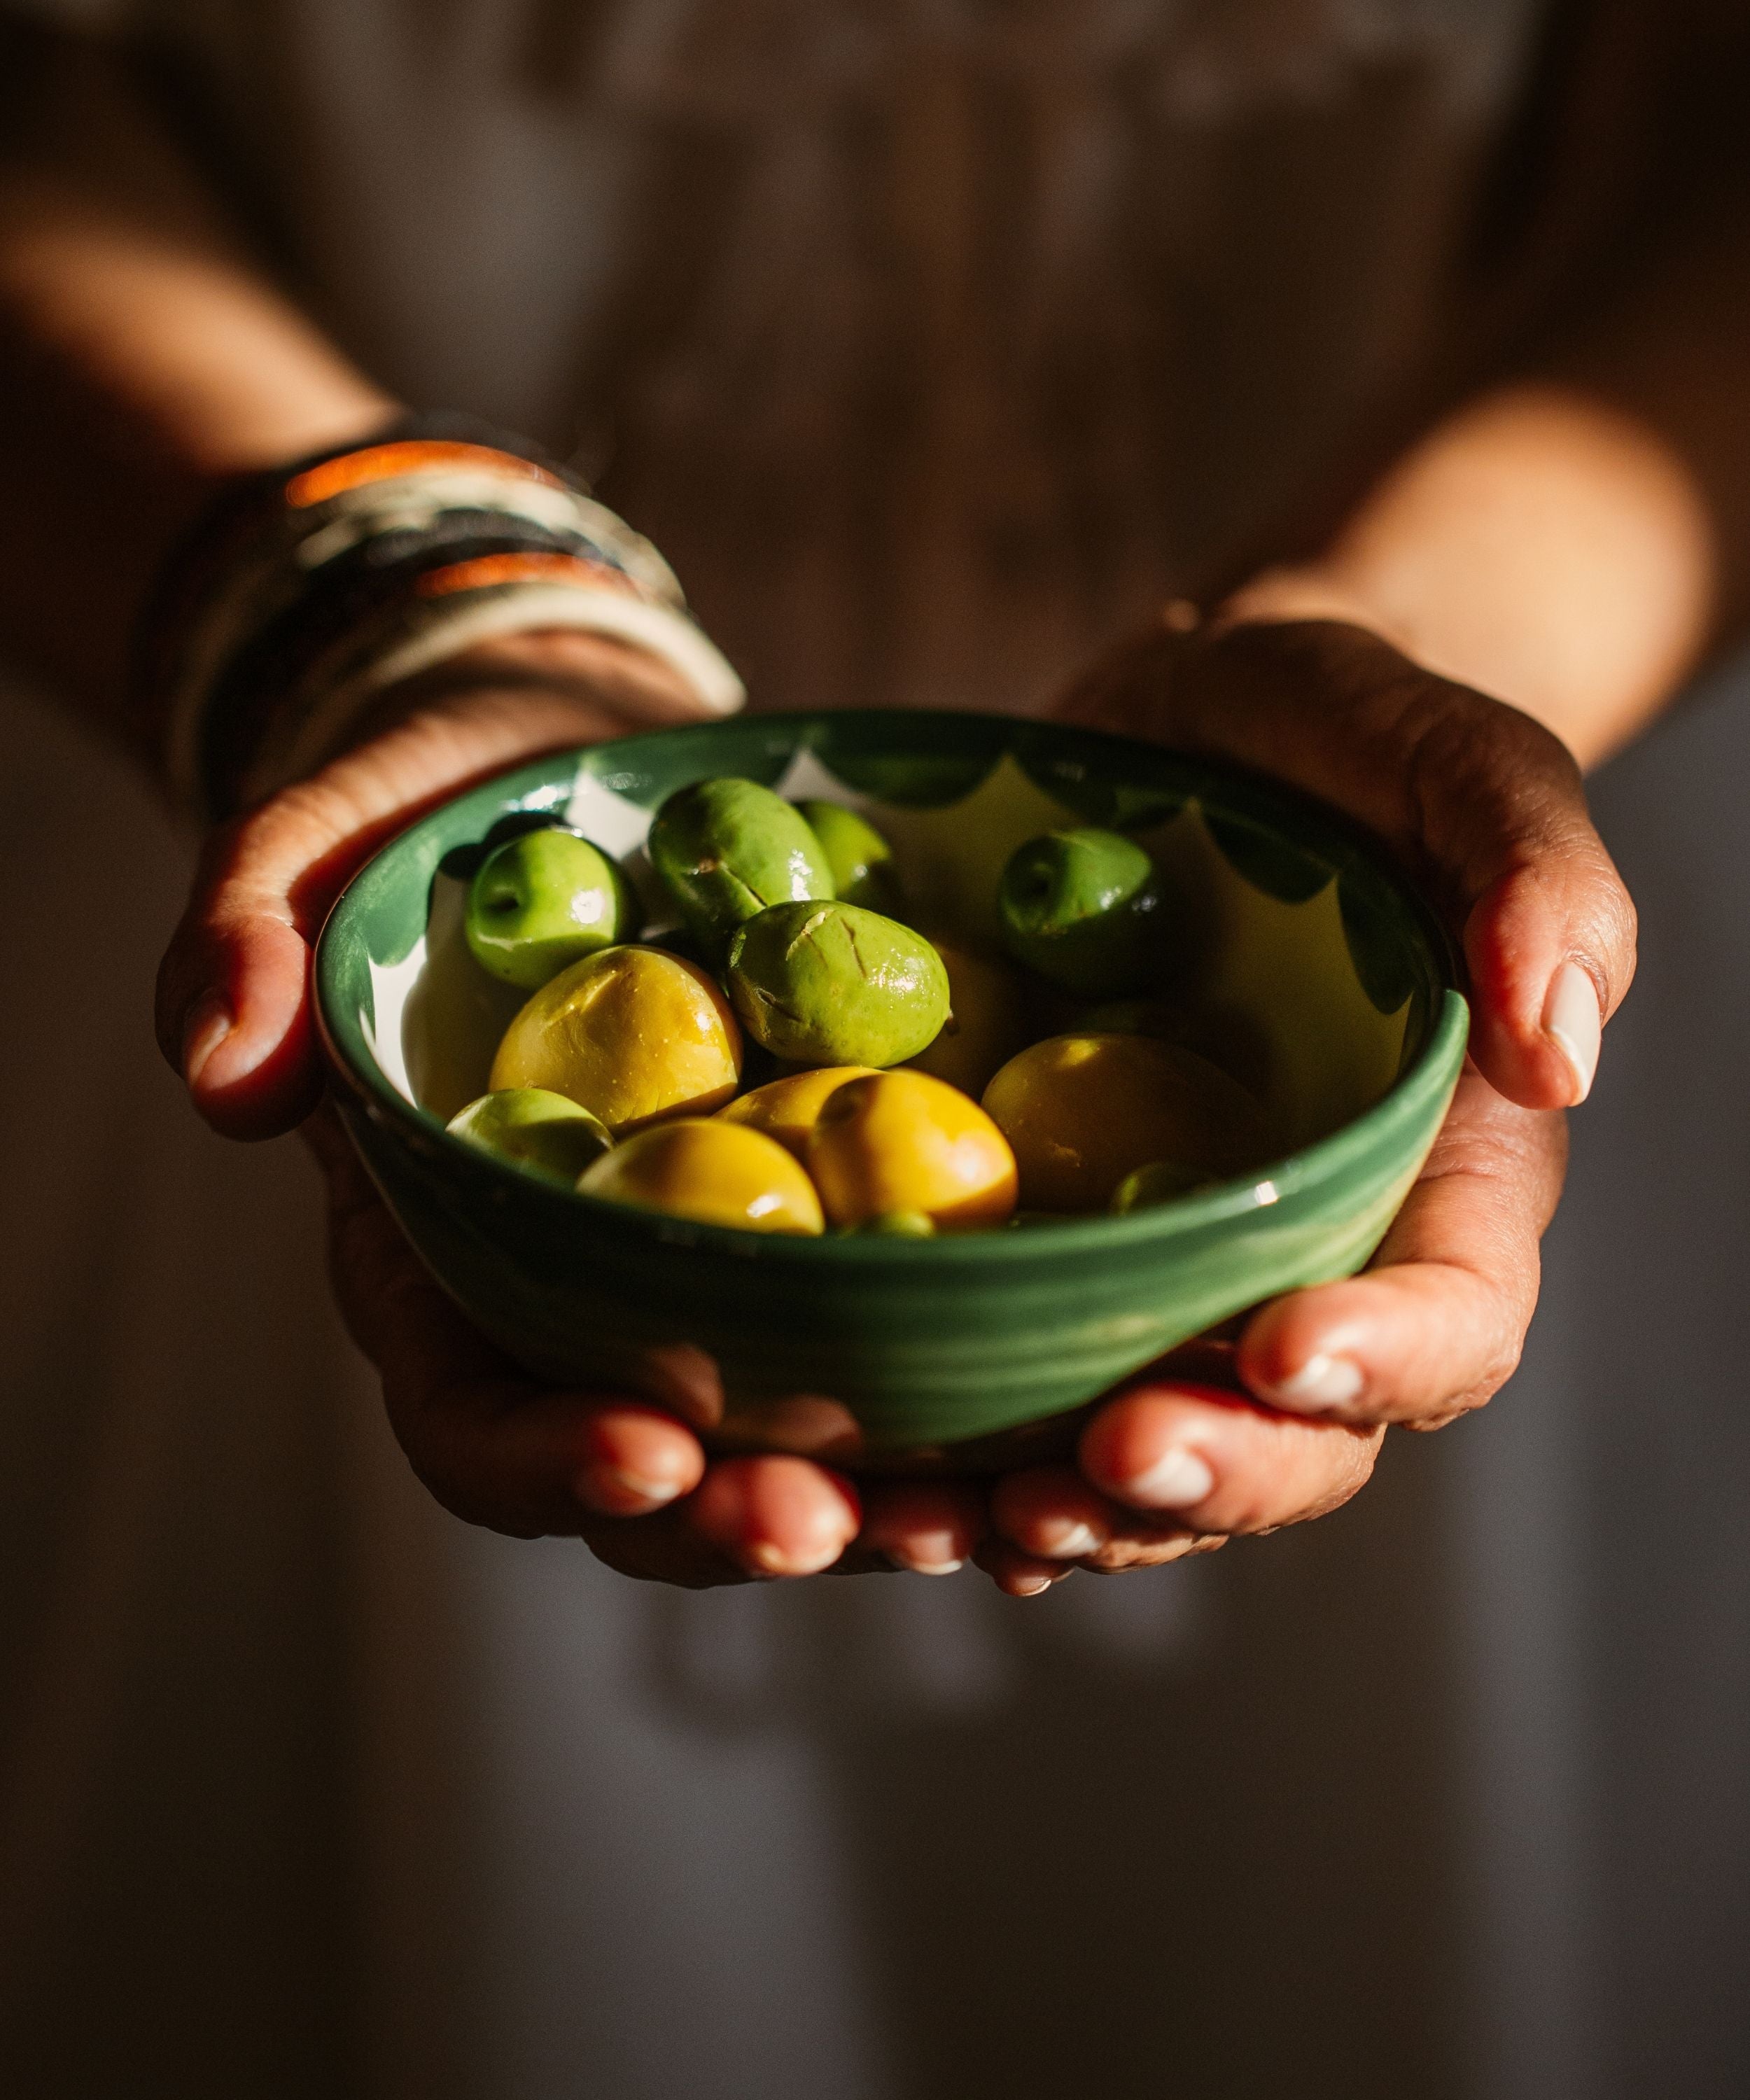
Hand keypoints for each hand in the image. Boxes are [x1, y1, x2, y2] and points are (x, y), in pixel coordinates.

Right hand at [153, 637, 986, 1587]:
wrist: (575, 778)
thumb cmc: (435, 815)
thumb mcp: (322, 839)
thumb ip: (248, 936)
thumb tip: (217, 1078)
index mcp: (441, 1256)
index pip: (469, 1408)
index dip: (545, 1455)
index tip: (649, 1445)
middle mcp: (578, 1305)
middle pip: (648, 1475)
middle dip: (736, 1521)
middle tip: (838, 1522)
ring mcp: (711, 1284)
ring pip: (791, 1450)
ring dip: (881, 1508)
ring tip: (985, 1519)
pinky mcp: (831, 1233)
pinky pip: (898, 1348)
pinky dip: (968, 1407)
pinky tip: (1054, 1436)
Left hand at [969, 611, 1630, 1593]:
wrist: (1189, 729)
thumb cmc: (1345, 737)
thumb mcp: (1455, 758)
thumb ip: (1536, 872)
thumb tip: (1561, 1054)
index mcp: (1440, 1172)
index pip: (1450, 1312)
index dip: (1381, 1360)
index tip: (1279, 1351)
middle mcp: (1310, 1251)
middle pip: (1294, 1433)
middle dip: (1207, 1473)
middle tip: (1098, 1466)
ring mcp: (1170, 1261)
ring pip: (1147, 1447)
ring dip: (1066, 1510)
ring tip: (964, 1522)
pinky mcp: (1051, 1240)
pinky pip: (1020, 1377)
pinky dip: (964, 1451)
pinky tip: (893, 1482)